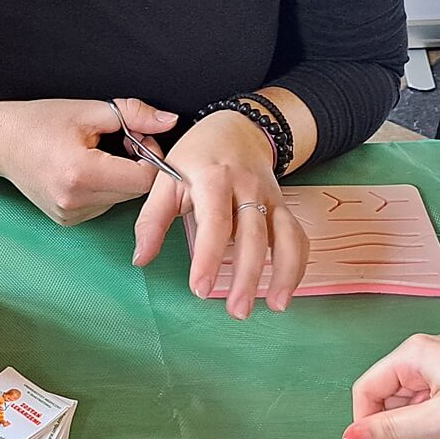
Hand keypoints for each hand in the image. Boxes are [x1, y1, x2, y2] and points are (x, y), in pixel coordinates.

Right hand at [0, 97, 177, 224]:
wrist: (0, 142)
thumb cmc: (37, 122)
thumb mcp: (89, 110)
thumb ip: (134, 114)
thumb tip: (169, 121)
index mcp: (82, 174)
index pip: (143, 180)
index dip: (151, 157)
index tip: (137, 138)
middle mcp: (75, 201)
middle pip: (135, 192)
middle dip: (136, 166)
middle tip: (119, 142)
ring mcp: (70, 215)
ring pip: (120, 200)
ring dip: (120, 178)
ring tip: (97, 155)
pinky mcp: (67, 220)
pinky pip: (102, 205)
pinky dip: (103, 188)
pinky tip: (85, 171)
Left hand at [133, 111, 305, 319]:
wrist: (237, 128)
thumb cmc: (196, 158)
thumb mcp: (166, 178)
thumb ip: (152, 219)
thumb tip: (141, 259)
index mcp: (214, 178)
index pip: (215, 221)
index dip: (209, 257)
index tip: (200, 289)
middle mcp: (248, 188)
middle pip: (253, 235)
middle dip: (247, 275)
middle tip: (236, 311)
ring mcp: (270, 198)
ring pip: (286, 236)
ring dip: (284, 273)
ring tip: (275, 306)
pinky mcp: (283, 207)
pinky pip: (298, 236)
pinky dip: (297, 264)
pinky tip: (286, 291)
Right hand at [345, 334, 439, 438]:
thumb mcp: (436, 422)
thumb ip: (389, 430)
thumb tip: (350, 438)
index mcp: (415, 352)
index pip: (367, 387)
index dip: (363, 423)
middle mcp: (429, 350)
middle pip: (386, 390)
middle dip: (386, 423)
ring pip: (409, 396)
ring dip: (409, 422)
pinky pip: (430, 396)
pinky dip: (429, 417)